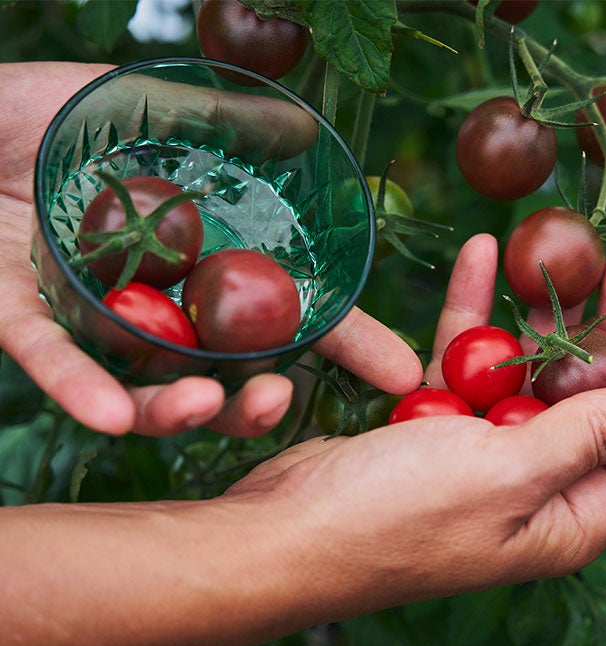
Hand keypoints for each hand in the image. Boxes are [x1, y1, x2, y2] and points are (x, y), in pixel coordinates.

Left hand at [0, 62, 418, 436]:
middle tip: (279, 404)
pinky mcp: (10, 312)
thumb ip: (226, 122)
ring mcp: (81, 308)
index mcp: (194, 252)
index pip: (283, 306)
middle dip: (255, 403)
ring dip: (178, 410)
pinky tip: (111, 416)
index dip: (343, 339)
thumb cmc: (32, 102)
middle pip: (218, 370)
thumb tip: (305, 131)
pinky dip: (83, 389)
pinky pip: (52, 359)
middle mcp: (147, 293)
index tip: (400, 370)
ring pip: (141, 381)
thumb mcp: (147, 103)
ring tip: (209, 409)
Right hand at [228, 232, 605, 598]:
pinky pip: (472, 367)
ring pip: (535, 378)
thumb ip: (592, 436)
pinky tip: (483, 254)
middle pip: (601, 405)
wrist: (277, 535)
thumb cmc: (394, 517)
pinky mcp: (438, 432)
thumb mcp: (509, 472)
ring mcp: (489, 460)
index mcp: (573, 518)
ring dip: (543, 317)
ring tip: (552, 253)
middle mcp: (541, 491)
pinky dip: (477, 317)